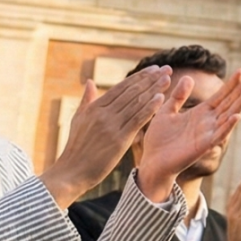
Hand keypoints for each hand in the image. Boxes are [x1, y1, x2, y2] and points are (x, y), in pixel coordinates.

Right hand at [42, 67, 171, 207]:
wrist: (72, 171)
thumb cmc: (77, 147)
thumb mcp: (78, 120)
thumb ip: (87, 100)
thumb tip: (90, 81)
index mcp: (94, 107)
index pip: (121, 87)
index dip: (139, 77)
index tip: (154, 68)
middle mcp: (103, 113)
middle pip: (131, 92)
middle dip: (151, 79)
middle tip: (167, 69)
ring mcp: (111, 125)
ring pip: (136, 103)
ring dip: (154, 89)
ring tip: (168, 79)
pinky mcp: (118, 139)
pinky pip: (137, 119)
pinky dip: (149, 107)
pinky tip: (161, 98)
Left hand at [136, 71, 240, 202]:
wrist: (152, 161)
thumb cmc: (158, 139)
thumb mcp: (166, 111)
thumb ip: (178, 96)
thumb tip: (188, 77)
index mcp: (200, 113)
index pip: (220, 96)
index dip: (231, 84)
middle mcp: (208, 122)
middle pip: (229, 103)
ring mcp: (208, 133)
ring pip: (228, 116)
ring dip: (239, 104)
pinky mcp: (203, 146)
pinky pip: (218, 134)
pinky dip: (228, 126)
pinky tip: (236, 116)